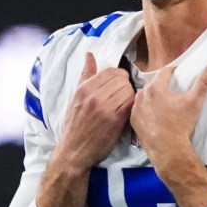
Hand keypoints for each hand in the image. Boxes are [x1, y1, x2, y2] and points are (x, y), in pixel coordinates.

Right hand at [57, 52, 134, 169]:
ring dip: (130, 96)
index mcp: (84, 88)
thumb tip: (90, 55)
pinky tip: (127, 111)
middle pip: (122, 80)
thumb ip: (85, 75)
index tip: (119, 85)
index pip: (111, 71)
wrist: (74, 151)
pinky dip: (132, 105)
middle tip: (123, 96)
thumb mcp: (76, 97)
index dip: (119, 76)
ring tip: (124, 104)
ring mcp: (104, 107)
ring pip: (128, 90)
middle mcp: (94, 96)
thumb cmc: (76, 125)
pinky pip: (130, 103)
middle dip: (126, 86)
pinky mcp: (115, 120)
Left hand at [130, 60, 206, 167]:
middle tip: (174, 91)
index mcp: (155, 88)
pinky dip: (146, 109)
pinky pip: (140, 109)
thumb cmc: (181, 125)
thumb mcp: (194, 102)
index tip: (180, 77)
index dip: (174, 72)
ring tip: (165, 103)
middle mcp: (142, 95)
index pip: (165, 72)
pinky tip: (156, 115)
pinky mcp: (133, 121)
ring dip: (153, 96)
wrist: (168, 150)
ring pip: (145, 96)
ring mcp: (135, 109)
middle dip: (163, 85)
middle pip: (154, 83)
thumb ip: (204, 82)